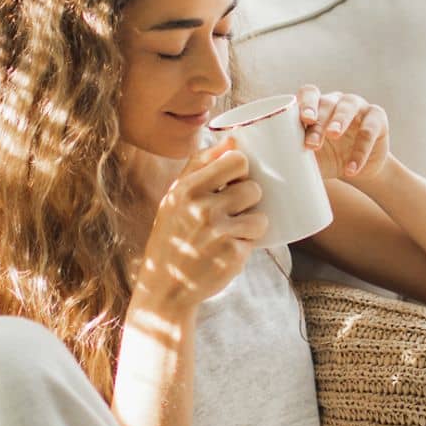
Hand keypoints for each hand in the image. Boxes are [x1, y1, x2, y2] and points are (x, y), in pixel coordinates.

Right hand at [134, 137, 265, 315]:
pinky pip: (257, 240)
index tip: (234, 179)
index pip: (236, 160)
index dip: (242, 169)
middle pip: (253, 188)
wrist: (165, 286)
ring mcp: (219, 233)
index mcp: (187, 189)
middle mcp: (202, 209)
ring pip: (260, 215)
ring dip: (253, 223)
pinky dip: (247, 245)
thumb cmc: (173, 235)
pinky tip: (227, 250)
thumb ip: (200, 165)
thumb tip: (232, 139)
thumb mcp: (175, 197)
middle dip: (249, 199)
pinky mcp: (233, 255)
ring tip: (233, 231)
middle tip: (234, 210)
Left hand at [296, 85, 390, 186]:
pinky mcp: (377, 119)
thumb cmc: (327, 158)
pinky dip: (361, 150)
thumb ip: (293, 154)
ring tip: (333, 135)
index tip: (304, 120)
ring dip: (339, 121)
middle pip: (327, 103)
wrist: (356, 170)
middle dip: (318, 122)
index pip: (309, 94)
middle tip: (313, 143)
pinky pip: (369, 130)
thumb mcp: (310, 157)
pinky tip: (352, 168)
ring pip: (348, 107)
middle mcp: (337, 101)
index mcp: (317, 105)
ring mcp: (359, 106)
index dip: (306, 103)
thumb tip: (272, 167)